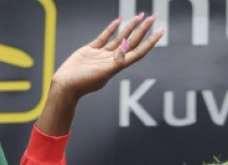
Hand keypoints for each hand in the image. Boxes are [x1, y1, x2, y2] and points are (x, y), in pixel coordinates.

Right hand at [38, 14, 164, 134]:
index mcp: (118, 66)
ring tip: (140, 16)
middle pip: (133, 41)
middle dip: (143, 29)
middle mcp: (113, 59)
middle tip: (153, 17)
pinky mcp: (91, 50)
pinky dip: (112, 28)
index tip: (160, 32)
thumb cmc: (84, 83)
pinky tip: (119, 20)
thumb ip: (116, 60)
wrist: (66, 85)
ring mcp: (103, 54)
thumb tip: (127, 46)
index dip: (151, 41)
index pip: (139, 51)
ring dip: (130, 27)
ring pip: (120, 37)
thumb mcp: (104, 72)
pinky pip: (105, 37)